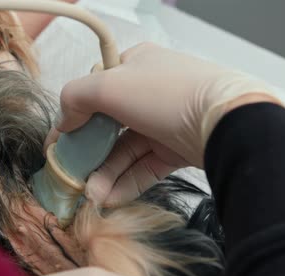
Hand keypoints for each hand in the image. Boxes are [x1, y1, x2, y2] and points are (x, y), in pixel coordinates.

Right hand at [55, 42, 279, 205]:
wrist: (226, 123)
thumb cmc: (164, 94)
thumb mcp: (108, 85)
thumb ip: (75, 97)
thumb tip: (64, 121)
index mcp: (133, 66)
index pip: (94, 89)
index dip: (73, 117)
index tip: (58, 144)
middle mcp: (147, 93)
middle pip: (106, 126)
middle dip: (87, 154)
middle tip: (71, 176)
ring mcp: (162, 122)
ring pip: (123, 151)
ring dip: (104, 174)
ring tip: (90, 196)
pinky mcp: (176, 149)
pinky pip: (143, 167)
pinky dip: (125, 182)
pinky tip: (108, 198)